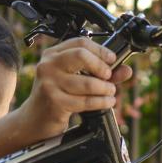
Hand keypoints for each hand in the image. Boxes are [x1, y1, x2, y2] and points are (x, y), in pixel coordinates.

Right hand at [14, 38, 133, 140]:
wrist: (35, 119)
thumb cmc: (55, 98)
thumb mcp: (75, 80)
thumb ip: (100, 73)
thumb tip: (126, 70)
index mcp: (52, 54)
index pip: (80, 43)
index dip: (100, 50)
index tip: (112, 59)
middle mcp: (48, 65)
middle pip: (81, 55)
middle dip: (101, 67)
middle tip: (109, 77)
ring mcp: (49, 83)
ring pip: (87, 82)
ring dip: (105, 89)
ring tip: (110, 92)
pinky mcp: (54, 102)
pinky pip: (85, 101)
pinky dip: (101, 102)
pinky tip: (107, 102)